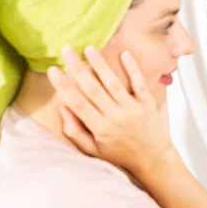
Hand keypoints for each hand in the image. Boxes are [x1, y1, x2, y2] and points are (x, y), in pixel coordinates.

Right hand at [47, 46, 173, 176]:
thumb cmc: (120, 153)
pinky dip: (133, 69)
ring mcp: (132, 109)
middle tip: (67, 50)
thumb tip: (63, 109)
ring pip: (114, 84)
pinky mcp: (147, 103)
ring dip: (101, 65)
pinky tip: (125, 54)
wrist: (152, 158)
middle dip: (78, 68)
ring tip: (90, 49)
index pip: (78, 103)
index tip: (54, 70)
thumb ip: (76, 131)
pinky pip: (139, 84)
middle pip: (93, 89)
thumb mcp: (93, 149)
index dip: (64, 86)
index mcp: (100, 128)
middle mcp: (115, 117)